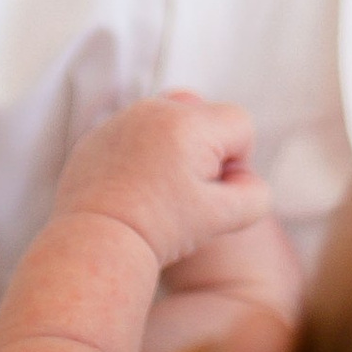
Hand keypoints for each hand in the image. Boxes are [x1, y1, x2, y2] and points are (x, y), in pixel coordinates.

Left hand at [56, 90, 272, 268]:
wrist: (96, 242)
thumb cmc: (162, 229)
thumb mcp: (225, 218)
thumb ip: (256, 193)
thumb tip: (243, 175)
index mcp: (190, 123)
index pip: (240, 124)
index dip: (237, 162)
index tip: (211, 192)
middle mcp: (155, 109)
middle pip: (205, 115)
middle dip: (207, 149)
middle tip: (186, 191)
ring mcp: (123, 118)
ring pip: (170, 120)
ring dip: (176, 148)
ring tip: (160, 190)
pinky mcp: (99, 134)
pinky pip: (137, 132)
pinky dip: (143, 153)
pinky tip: (135, 188)